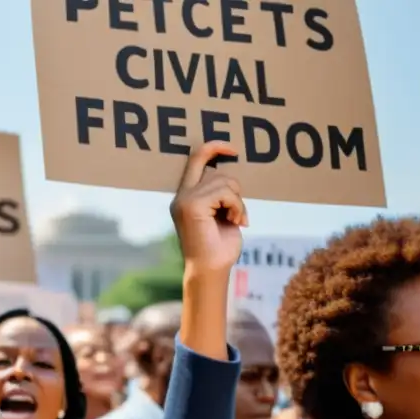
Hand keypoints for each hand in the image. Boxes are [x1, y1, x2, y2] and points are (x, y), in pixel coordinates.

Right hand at [170, 141, 246, 275]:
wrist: (211, 271)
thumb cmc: (219, 248)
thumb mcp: (221, 214)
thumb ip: (220, 194)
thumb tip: (230, 175)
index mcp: (185, 197)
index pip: (195, 159)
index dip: (214, 147)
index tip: (233, 149)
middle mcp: (181, 197)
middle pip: (217, 173)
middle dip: (235, 192)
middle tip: (237, 215)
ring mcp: (185, 200)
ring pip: (224, 182)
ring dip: (238, 202)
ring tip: (236, 220)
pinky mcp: (192, 206)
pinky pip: (226, 193)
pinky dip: (237, 207)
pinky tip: (236, 222)